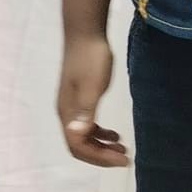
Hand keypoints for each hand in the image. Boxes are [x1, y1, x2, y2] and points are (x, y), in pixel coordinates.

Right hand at [58, 34, 128, 166]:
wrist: (85, 32)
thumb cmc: (91, 59)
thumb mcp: (92, 87)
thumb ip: (85, 112)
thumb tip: (76, 135)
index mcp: (67, 112)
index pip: (78, 145)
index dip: (99, 157)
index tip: (124, 158)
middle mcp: (66, 112)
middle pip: (79, 144)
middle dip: (101, 155)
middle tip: (125, 157)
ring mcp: (71, 105)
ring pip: (83, 136)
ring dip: (101, 146)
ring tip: (122, 148)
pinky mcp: (78, 97)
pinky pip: (86, 124)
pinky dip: (100, 133)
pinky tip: (114, 133)